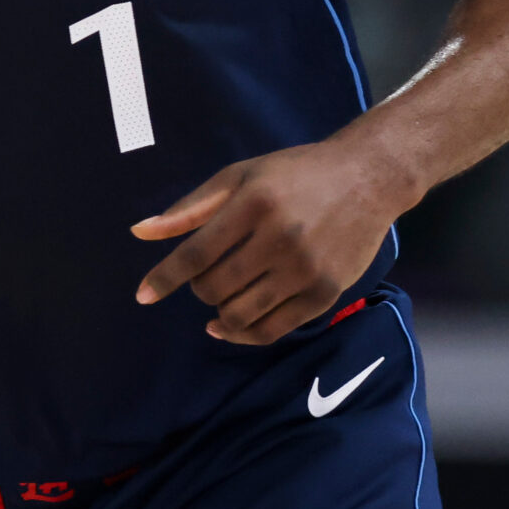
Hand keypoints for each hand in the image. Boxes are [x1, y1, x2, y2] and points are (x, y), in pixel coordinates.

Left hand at [131, 140, 410, 344]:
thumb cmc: (297, 174)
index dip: (165, 278)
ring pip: (242, 314)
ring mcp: (306, 269)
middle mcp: (280, 238)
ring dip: (220, 313)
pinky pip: (273, 330)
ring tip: (223, 297)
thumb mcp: (241, 176)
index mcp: (254, 203)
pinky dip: (245, 334)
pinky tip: (231, 326)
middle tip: (205, 277)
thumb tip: (140, 232)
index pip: (197, 252)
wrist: (369, 178)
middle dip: (199, 289)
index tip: (143, 295)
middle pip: (216, 287)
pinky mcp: (325, 293)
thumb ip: (191, 208)